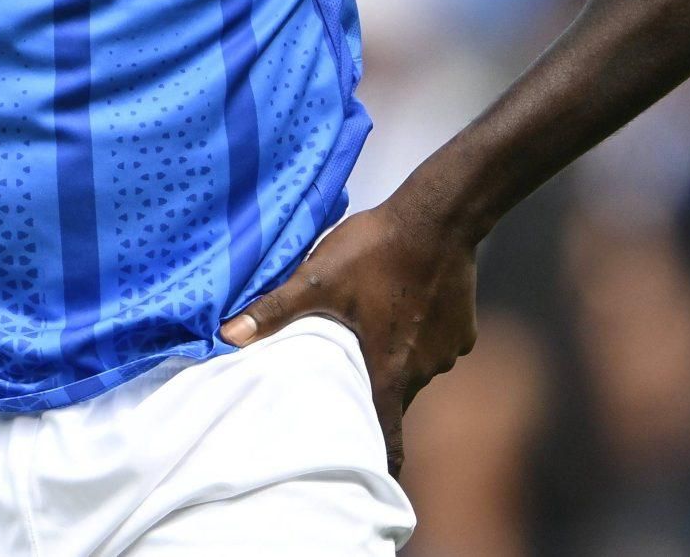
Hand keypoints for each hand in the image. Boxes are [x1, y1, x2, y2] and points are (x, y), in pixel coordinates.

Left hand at [218, 197, 477, 473]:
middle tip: (348, 380)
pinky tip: (403, 304)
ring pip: (415, 369)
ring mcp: (446, 351)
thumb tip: (226, 336)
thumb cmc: (376, 249)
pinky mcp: (463, 329)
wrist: (440, 216)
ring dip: (395, 358)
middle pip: (394, 398)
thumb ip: (274, 311)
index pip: (389, 437)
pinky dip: (419, 334)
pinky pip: (437, 345)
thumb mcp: (317, 278)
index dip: (381, 460)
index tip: (370, 474)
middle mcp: (423, 370)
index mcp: (389, 370)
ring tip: (373, 331)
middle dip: (372, 393)